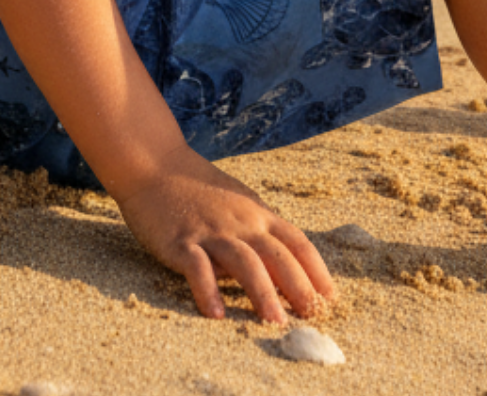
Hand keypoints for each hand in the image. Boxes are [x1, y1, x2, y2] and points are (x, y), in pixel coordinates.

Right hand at [112, 147, 333, 323]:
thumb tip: (282, 270)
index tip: (330, 298)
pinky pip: (198, 268)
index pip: (296, 242)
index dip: (316, 270)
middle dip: (298, 286)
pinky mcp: (181, 241)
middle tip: (313, 317)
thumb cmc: (199, 189)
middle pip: (277, 255)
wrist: (156, 163)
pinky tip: (216, 315)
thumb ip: (258, 232)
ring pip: (245, 262)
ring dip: (263, 292)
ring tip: (274, 323)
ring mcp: (211, 231)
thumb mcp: (238, 203)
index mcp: (257, 214)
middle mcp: (240, 222)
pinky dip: (208, 291)